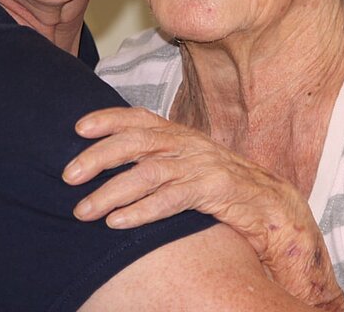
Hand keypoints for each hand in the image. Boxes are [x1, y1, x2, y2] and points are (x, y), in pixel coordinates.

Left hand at [64, 106, 343, 311]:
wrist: (276, 209)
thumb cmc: (226, 191)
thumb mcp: (190, 168)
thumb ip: (161, 161)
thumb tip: (117, 166)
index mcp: (183, 135)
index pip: (140, 119)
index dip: (108, 119)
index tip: (77, 128)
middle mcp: (190, 145)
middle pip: (136, 143)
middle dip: (98, 157)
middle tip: (67, 176)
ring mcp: (203, 166)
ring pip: (148, 173)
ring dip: (110, 192)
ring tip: (83, 210)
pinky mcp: (216, 190)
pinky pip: (172, 199)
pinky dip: (141, 211)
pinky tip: (117, 223)